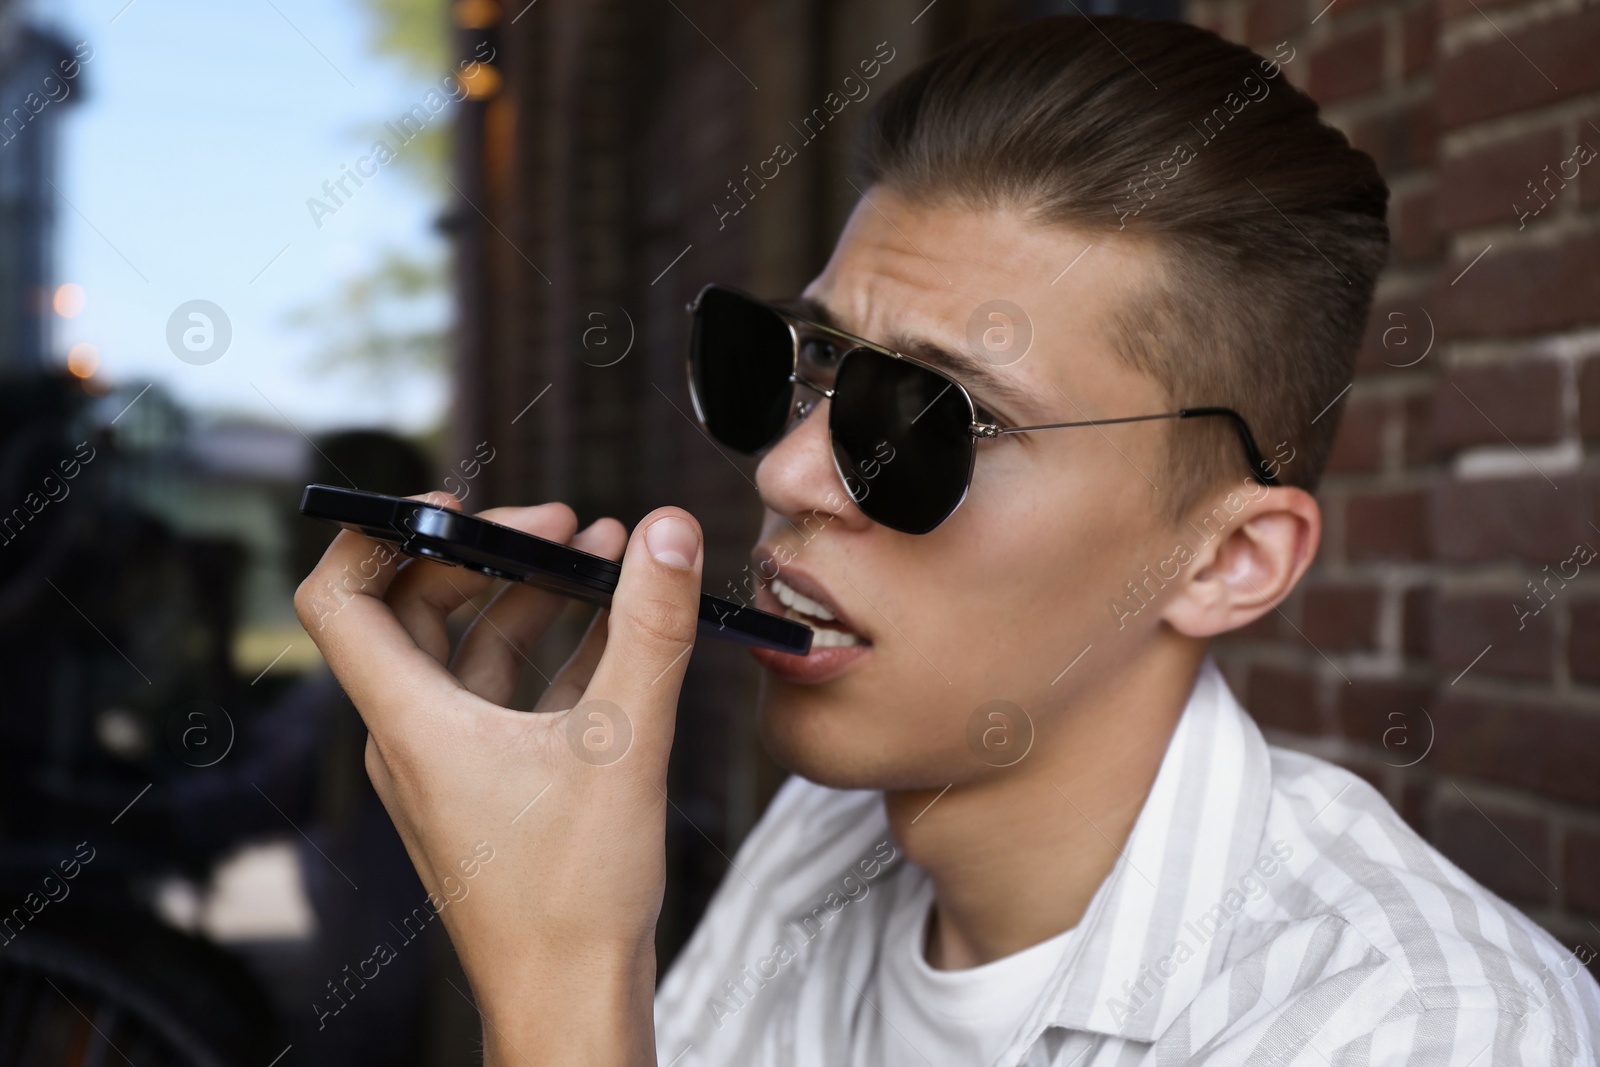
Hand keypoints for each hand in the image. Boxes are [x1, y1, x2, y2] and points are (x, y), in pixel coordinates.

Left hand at [295, 495, 703, 1064]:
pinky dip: (551, 652)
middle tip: (564, 527)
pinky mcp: (485, 786)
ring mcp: (447, 764)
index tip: (454, 503)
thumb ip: (648, 628)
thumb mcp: (625, 741)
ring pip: (469, 650)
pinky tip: (614, 629)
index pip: (340, 599)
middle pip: (417, 609)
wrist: (571, 1000)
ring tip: (605, 560)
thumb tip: (666, 532)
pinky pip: (504, 696)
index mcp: (411, 721)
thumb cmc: (572, 899)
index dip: (379, 533)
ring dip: (530, 599)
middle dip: (490, 554)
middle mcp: (413, 737)